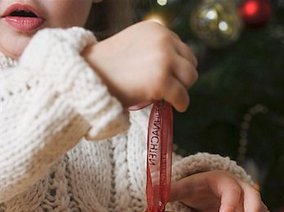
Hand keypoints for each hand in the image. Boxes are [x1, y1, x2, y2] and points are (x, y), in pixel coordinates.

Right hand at [81, 21, 197, 111]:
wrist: (88, 76)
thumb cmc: (107, 66)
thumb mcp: (135, 47)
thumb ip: (154, 51)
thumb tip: (175, 70)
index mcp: (157, 29)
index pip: (181, 48)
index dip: (176, 66)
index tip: (168, 77)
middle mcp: (163, 39)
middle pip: (190, 62)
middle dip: (181, 77)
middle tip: (168, 89)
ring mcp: (163, 59)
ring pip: (190, 78)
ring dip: (182, 89)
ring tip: (168, 96)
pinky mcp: (161, 80)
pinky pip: (182, 96)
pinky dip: (181, 103)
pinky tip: (175, 106)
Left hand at [170, 170, 275, 211]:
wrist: (207, 188)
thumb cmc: (194, 187)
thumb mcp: (183, 187)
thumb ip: (170, 190)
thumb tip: (152, 193)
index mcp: (222, 181)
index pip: (229, 190)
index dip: (228, 204)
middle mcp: (238, 188)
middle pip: (252, 197)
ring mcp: (246, 200)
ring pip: (260, 208)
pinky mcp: (249, 211)